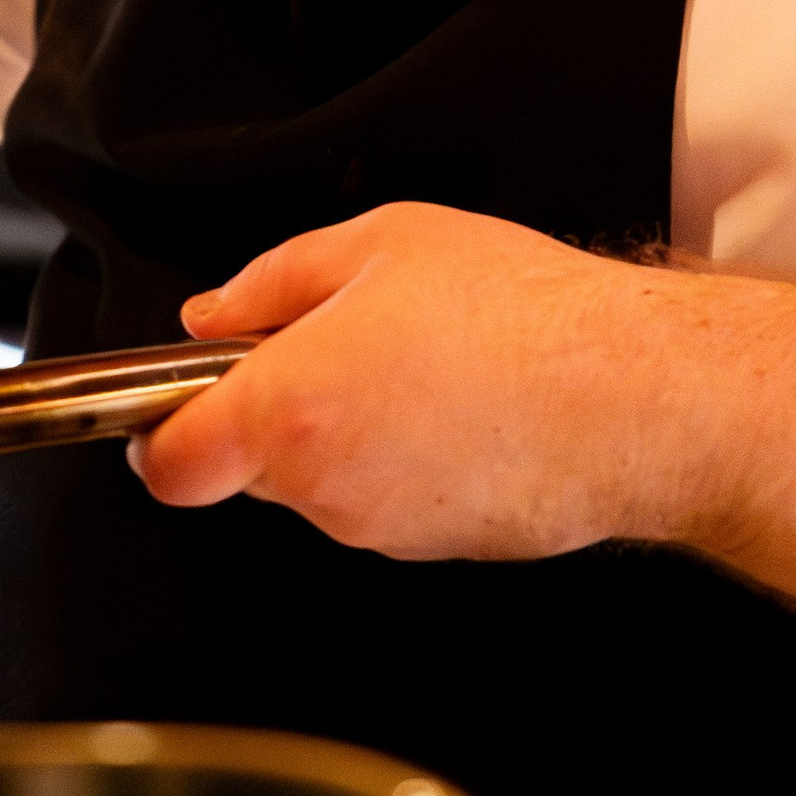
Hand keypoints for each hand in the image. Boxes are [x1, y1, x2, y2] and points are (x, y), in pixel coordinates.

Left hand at [133, 201, 692, 559]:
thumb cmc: (520, 313)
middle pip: (250, 469)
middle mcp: (322, 488)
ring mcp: (381, 531)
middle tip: (342, 347)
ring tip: (425, 369)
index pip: (168, 466)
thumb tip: (214, 313)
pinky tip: (464, 411)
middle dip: (275, 416)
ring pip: (324, 486)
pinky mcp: (439, 553)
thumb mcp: (382, 242)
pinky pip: (388, 506)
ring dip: (348, 437)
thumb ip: (274, 282)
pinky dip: (406, 467)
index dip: (157, 436)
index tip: (172, 407)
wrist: (638, 397)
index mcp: (286, 410)